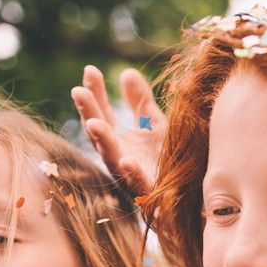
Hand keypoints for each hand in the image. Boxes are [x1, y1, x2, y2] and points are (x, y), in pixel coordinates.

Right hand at [71, 65, 165, 195]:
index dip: (95, 93)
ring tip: (94, 123)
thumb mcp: (154, 125)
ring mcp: (130, 176)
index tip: (90, 70)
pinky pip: (138, 185)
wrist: (188, 195)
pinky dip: (131, 173)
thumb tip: (126, 72)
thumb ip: (140, 102)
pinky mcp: (148, 194)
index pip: (101, 112)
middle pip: (99, 134)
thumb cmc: (166, 159)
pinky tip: (127, 160)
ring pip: (112, 159)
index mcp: (118, 139)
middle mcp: (118, 156)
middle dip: (89, 113)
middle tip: (78, 91)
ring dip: (103, 141)